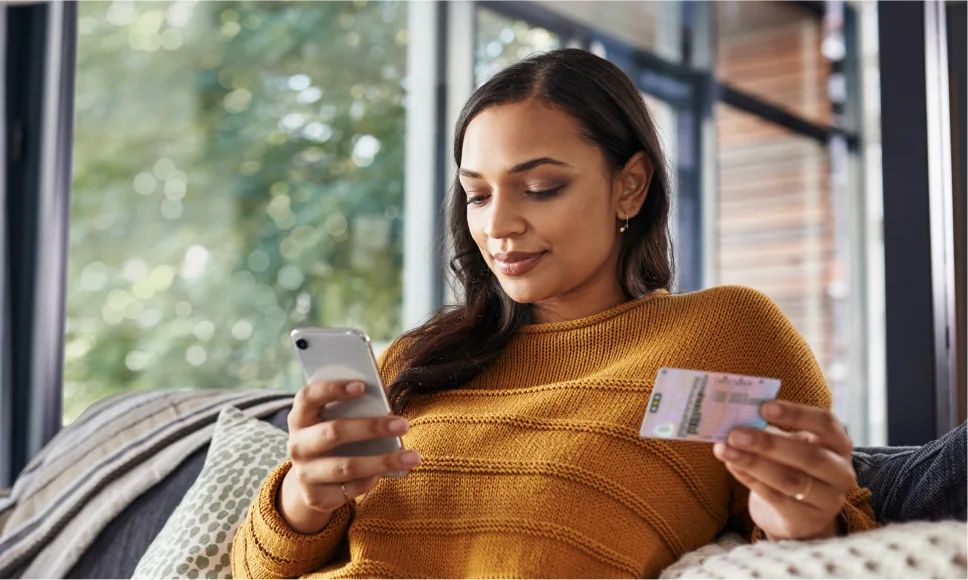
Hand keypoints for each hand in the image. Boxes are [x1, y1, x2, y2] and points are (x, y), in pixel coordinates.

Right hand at [279, 380, 421, 533]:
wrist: (311, 480)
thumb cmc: (333, 438)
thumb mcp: (334, 420)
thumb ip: (351, 410)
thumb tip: (385, 408)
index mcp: (300, 417)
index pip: (309, 397)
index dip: (333, 389)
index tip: (363, 386)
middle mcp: (297, 445)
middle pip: (334, 432)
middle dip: (372, 427)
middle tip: (403, 424)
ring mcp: (304, 473)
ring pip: (347, 467)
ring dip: (383, 461)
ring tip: (413, 456)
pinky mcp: (315, 497)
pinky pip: (350, 489)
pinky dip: (372, 480)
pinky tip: (389, 473)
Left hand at [712, 400, 854, 540]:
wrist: (800, 515)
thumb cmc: (793, 467)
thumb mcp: (790, 446)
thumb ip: (772, 431)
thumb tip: (739, 416)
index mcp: (838, 444)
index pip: (826, 423)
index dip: (796, 414)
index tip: (764, 407)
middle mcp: (840, 472)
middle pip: (809, 456)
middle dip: (768, 444)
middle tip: (735, 434)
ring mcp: (828, 500)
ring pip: (790, 480)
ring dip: (753, 463)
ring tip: (725, 450)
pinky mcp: (808, 520)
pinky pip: (776, 498)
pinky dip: (750, 480)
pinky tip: (732, 466)